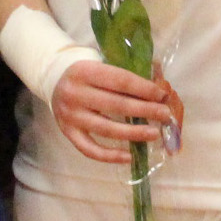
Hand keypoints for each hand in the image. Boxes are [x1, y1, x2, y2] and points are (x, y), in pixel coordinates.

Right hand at [51, 59, 179, 165]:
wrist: (55, 80)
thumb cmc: (87, 72)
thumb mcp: (101, 63)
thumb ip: (125, 73)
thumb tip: (158, 87)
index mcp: (85, 70)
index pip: (121, 80)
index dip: (144, 89)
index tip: (162, 95)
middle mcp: (75, 93)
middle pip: (116, 105)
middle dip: (145, 110)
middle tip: (165, 115)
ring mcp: (70, 115)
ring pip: (106, 129)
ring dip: (134, 133)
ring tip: (154, 134)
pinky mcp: (67, 133)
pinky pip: (90, 149)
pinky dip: (110, 156)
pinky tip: (129, 156)